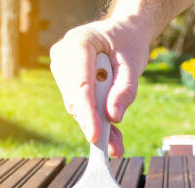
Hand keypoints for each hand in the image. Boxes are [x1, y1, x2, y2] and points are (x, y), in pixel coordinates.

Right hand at [50, 18, 150, 157]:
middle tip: (115, 147)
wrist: (121, 32)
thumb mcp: (134, 62)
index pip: (80, 85)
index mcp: (79, 43)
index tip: (95, 137)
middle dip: (93, 123)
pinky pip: (77, 105)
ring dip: (95, 125)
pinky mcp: (64, 82)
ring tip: (116, 143)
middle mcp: (63, 56)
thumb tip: (114, 117)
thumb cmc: (128, 43)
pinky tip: (109, 137)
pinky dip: (94, 120)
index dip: (87, 113)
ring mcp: (60, 69)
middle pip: (75, 99)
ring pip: (75, 106)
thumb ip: (125, 89)